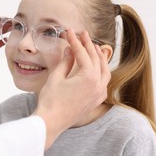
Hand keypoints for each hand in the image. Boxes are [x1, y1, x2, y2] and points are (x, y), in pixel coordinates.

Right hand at [34, 29, 110, 148]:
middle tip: (82, 34)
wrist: (51, 123)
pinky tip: (97, 67)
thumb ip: (66, 61)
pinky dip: (101, 71)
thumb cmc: (51, 101)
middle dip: (88, 45)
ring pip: (104, 70)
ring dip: (99, 57)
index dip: (75, 40)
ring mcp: (99, 94)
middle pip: (95, 59)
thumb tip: (70, 50)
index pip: (82, 53)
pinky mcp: (96, 101)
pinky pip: (104, 82)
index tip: (70, 31)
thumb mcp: (56, 77)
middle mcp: (98, 85)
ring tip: (93, 46)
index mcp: (89, 77)